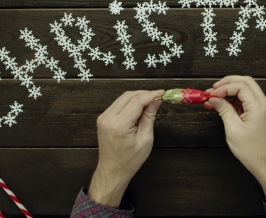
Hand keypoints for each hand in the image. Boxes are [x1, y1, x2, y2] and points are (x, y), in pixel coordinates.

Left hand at [88, 89, 163, 206]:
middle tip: (157, 97)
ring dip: (137, 97)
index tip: (162, 93)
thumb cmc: (130, 160)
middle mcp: (108, 118)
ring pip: (122, 98)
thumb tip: (156, 101)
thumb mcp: (145, 139)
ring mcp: (103, 117)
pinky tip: (139, 108)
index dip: (151, 95)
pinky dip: (129, 102)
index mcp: (119, 125)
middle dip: (144, 94)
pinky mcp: (103, 118)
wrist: (112, 171)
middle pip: (128, 96)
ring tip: (150, 103)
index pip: (137, 101)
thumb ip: (149, 117)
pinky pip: (118, 104)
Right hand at [204, 76, 265, 202]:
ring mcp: (263, 108)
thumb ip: (224, 110)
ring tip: (214, 96)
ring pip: (247, 89)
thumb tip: (213, 98)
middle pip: (246, 82)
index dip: (224, 87)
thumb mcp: (233, 129)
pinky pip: (248, 99)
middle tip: (213, 89)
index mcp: (258, 107)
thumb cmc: (251, 151)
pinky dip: (235, 98)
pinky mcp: (260, 113)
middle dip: (228, 83)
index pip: (241, 86)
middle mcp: (264, 104)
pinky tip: (222, 104)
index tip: (212, 94)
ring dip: (230, 89)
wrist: (265, 163)